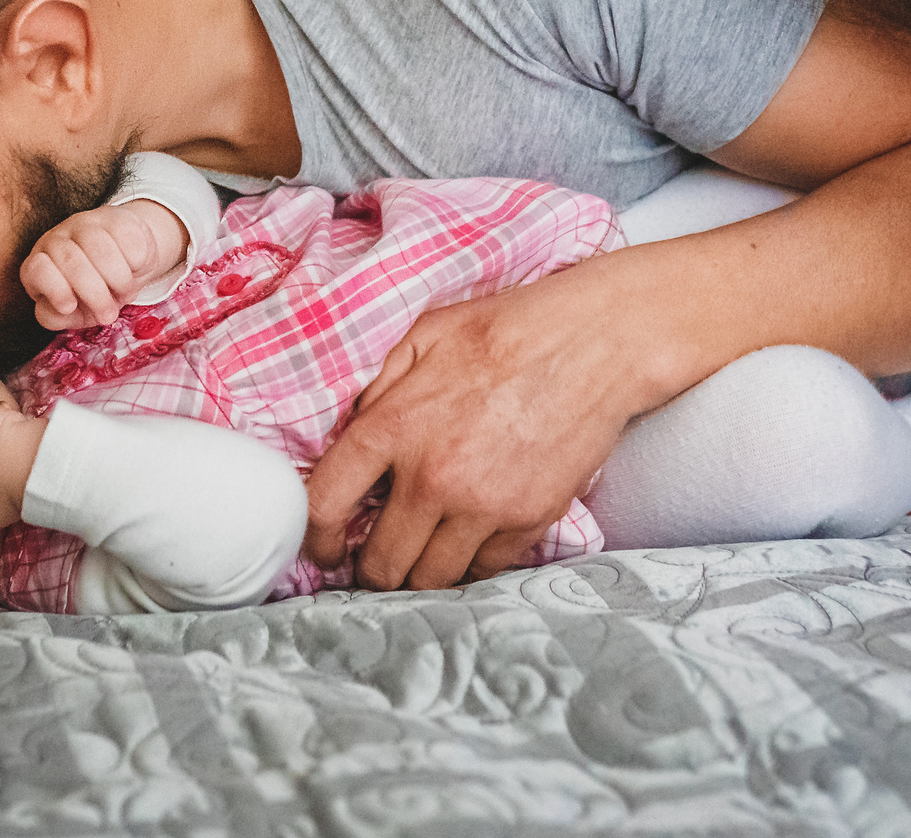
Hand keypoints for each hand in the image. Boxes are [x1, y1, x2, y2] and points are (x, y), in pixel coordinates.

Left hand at [19, 200, 185, 328]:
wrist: (124, 266)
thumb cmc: (91, 294)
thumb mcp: (72, 313)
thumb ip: (56, 316)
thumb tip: (60, 310)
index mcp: (39, 264)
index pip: (37, 269)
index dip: (54, 289)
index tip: (70, 306)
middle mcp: (57, 239)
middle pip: (70, 260)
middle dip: (94, 294)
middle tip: (108, 315)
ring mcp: (85, 224)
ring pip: (98, 246)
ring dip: (118, 279)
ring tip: (126, 294)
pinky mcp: (115, 217)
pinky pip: (126, 237)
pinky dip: (135, 262)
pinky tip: (134, 270)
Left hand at [302, 268, 654, 590]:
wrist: (593, 343)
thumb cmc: (507, 329)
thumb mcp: (423, 336)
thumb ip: (377, 388)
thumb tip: (347, 435)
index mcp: (394, 426)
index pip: (326, 505)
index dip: (316, 538)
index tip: (325, 545)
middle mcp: (433, 477)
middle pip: (380, 565)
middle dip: (370, 569)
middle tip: (375, 559)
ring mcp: (484, 506)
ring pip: (432, 580)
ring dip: (420, 574)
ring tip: (421, 554)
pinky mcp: (528, 520)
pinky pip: (485, 569)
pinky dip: (472, 561)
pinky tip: (469, 537)